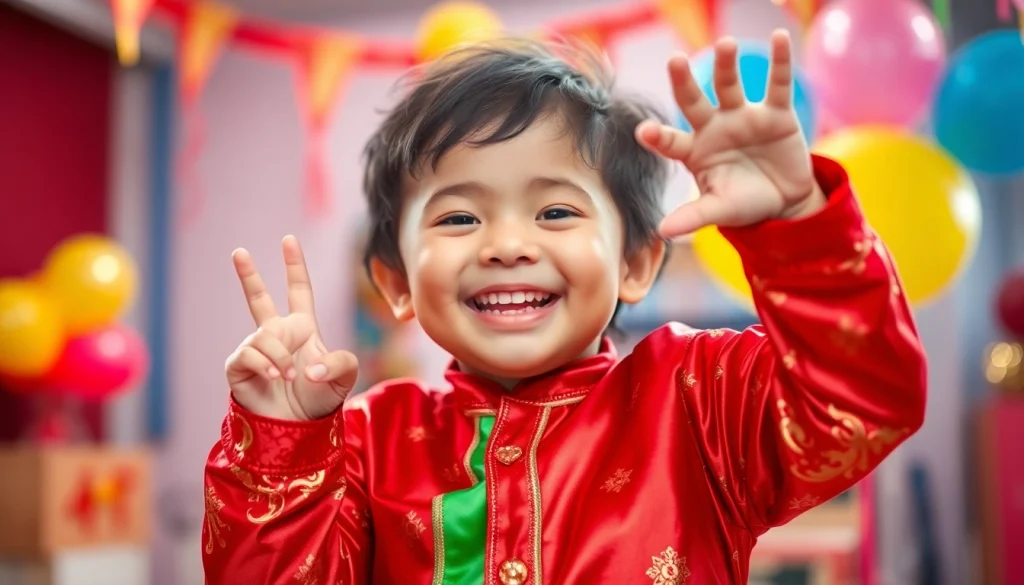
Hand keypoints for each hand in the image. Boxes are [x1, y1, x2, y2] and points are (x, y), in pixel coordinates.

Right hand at [225, 235, 357, 420]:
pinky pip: (248, 354)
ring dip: (278, 357)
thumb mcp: (345, 377)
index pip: (298, 290)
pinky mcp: (239, 367)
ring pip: (262, 338)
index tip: (289, 240)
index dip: (295, 266)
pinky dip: (265, 365)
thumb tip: (308, 367)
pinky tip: (274, 377)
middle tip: (239, 251)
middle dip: (248, 275)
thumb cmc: (322, 401)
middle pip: (259, 298)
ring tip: (287, 377)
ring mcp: (256, 349)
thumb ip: (341, 362)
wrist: (298, 429)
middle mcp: (276, 334)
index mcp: (302, 328)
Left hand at [636, 29, 825, 238]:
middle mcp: (713, 128)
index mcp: (694, 152)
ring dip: (727, 65)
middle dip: (683, 82)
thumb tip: (661, 232)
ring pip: (730, 86)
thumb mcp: (719, 211)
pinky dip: (779, 61)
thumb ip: (693, 217)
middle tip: (674, 61)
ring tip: (726, 43)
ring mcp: (743, 117)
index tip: (643, 131)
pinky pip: (777, 84)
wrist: (784, 201)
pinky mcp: (775, 113)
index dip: (658, 136)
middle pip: (693, 101)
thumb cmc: (743, 203)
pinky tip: (779, 37)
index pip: (671, 141)